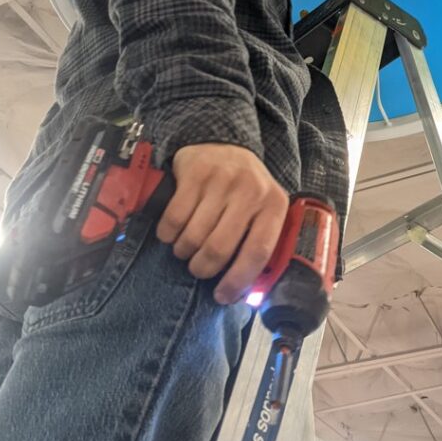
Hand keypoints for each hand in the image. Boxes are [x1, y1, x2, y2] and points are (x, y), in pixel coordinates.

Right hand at [156, 143, 288, 304]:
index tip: (222, 297)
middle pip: (219, 248)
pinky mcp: (195, 173)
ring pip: (193, 236)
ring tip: (186, 248)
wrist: (223, 143)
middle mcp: (250, 191)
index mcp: (273, 205)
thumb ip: (257, 244)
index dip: (237, 280)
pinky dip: (168, 234)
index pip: (258, 252)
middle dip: (203, 268)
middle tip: (198, 268)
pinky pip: (173, 219)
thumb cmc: (244, 189)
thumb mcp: (262, 210)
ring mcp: (222, 180)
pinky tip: (172, 232)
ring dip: (184, 252)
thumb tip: (244, 293)